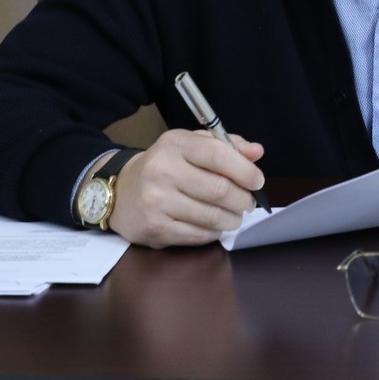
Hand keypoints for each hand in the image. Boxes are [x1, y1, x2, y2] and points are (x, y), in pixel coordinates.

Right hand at [108, 128, 265, 247]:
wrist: (120, 191)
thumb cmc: (166, 165)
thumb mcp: (192, 144)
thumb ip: (227, 145)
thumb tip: (257, 152)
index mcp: (175, 144)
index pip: (219, 155)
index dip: (245, 171)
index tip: (257, 182)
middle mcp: (162, 171)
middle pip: (219, 189)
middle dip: (243, 199)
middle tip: (248, 203)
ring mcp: (156, 201)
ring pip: (211, 216)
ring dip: (232, 219)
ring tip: (235, 216)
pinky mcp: (154, 228)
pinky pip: (196, 234)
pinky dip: (213, 232)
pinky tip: (215, 226)